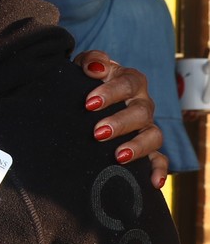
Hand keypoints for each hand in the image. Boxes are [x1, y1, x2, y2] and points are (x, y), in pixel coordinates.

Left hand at [75, 49, 166, 188]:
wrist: (86, 102)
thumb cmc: (87, 82)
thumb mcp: (84, 67)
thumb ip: (90, 61)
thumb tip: (95, 68)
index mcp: (129, 81)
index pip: (127, 83)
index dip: (109, 92)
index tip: (88, 104)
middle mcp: (142, 103)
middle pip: (140, 111)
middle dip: (120, 122)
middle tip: (97, 132)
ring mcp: (146, 127)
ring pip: (153, 135)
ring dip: (137, 146)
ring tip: (118, 155)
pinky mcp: (147, 149)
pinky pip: (160, 160)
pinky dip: (159, 170)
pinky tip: (153, 182)